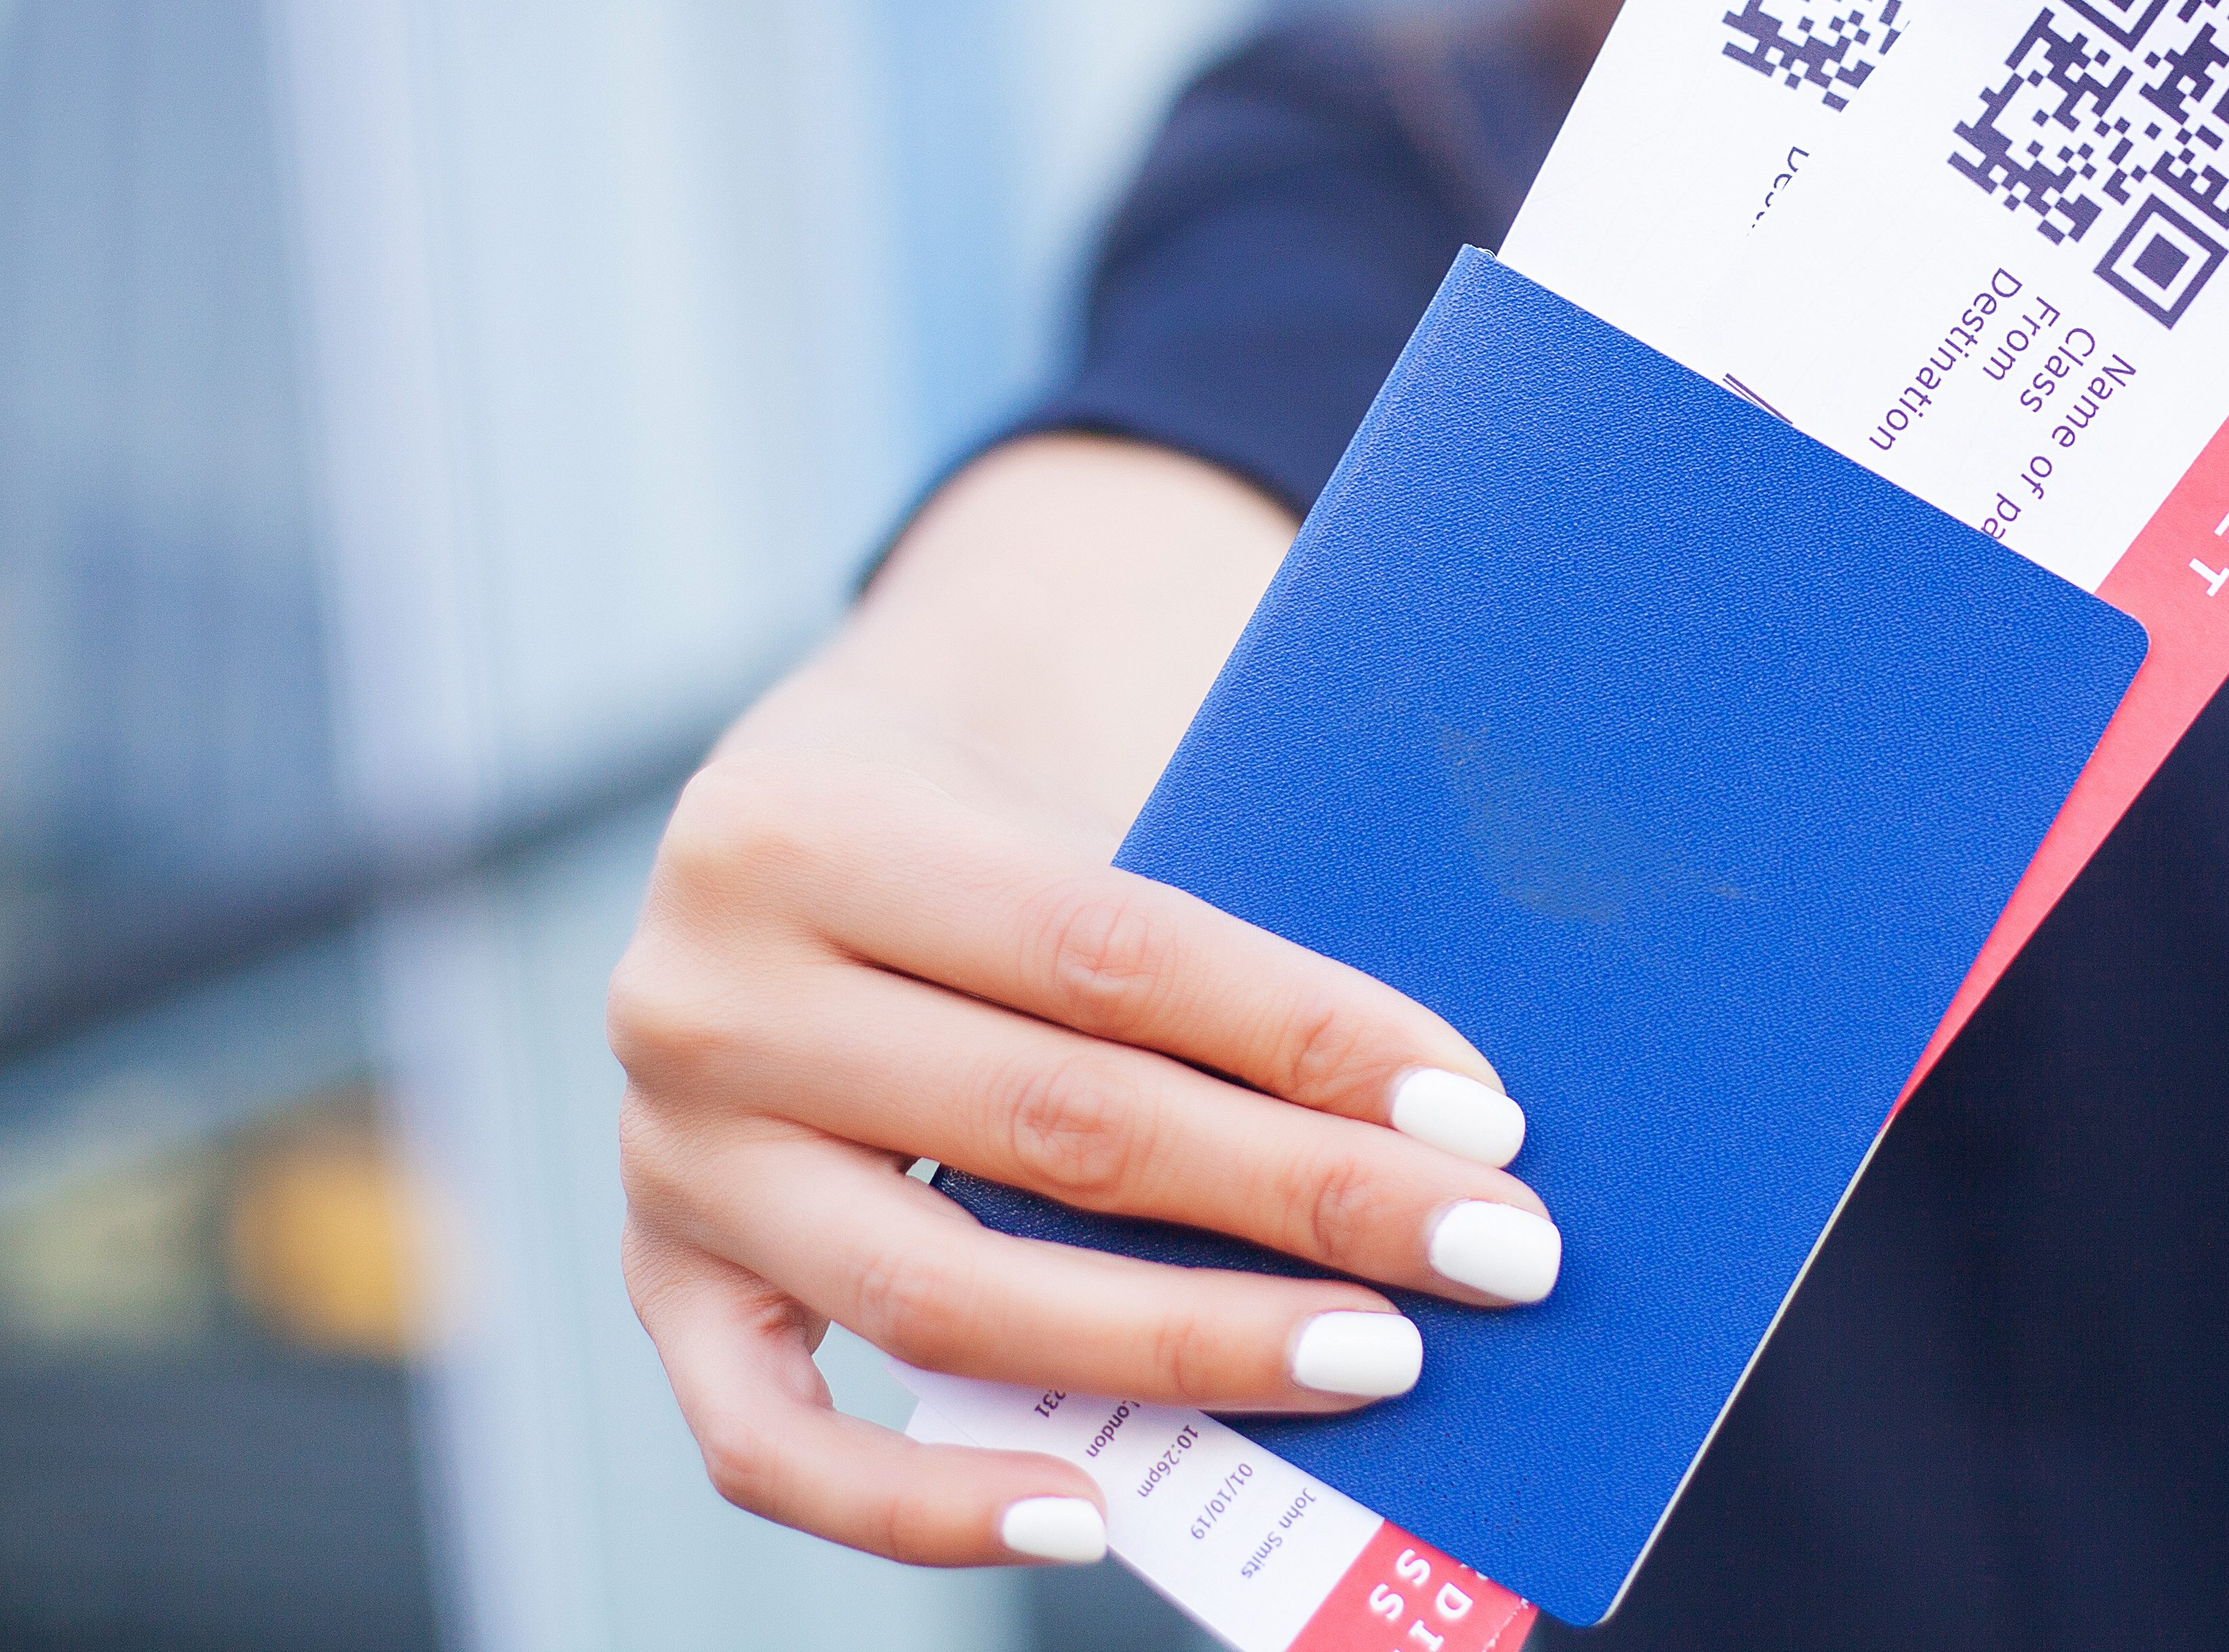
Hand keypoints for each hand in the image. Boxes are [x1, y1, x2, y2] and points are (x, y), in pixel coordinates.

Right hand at [608, 439, 1552, 1565]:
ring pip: (942, 1297)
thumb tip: (1429, 1104)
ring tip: (1371, 1361)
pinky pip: (773, 1443)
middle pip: (1055, 1126)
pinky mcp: (660, 1286)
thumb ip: (1196, 939)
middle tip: (1490, 1251)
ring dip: (1181, 1347)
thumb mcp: (1065, 797)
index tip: (1479, 1119)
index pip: (1109, 954)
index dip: (1307, 1040)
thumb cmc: (987, 813)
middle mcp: (703, 997)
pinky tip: (1095, 1509)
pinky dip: (927, 1506)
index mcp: (808, 826)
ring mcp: (666, 1160)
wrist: (790, 814)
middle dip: (1301, 1198)